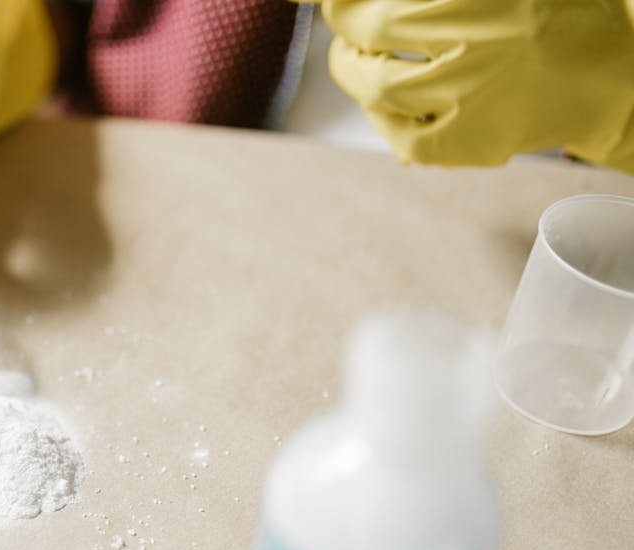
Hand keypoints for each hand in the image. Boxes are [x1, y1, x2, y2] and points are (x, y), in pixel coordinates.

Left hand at [321, 0, 633, 171]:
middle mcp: (479, 43)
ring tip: (353, 62)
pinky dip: (383, 121)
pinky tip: (380, 106)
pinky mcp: (474, 142)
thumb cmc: (560, 15)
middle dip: (348, 30)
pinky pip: (406, 139)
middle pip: (376, 34)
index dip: (345, 4)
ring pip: (380, 88)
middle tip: (344, 29)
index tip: (336, 3)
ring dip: (353, 73)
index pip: (383, 4)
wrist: (615, 76)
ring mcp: (473, 97)